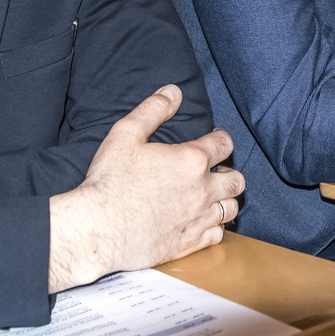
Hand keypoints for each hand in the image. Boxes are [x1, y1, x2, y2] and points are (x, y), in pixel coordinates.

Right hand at [47, 85, 242, 290]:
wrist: (98, 228)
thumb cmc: (109, 180)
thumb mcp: (126, 133)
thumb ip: (153, 109)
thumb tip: (174, 91)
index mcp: (191, 160)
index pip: (224, 144)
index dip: (221, 140)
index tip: (214, 142)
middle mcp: (202, 190)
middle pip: (237, 180)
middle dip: (229, 172)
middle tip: (215, 172)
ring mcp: (198, 219)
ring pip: (231, 209)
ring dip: (225, 200)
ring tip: (212, 197)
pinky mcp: (189, 244)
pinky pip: (217, 235)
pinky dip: (214, 227)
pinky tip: (202, 222)